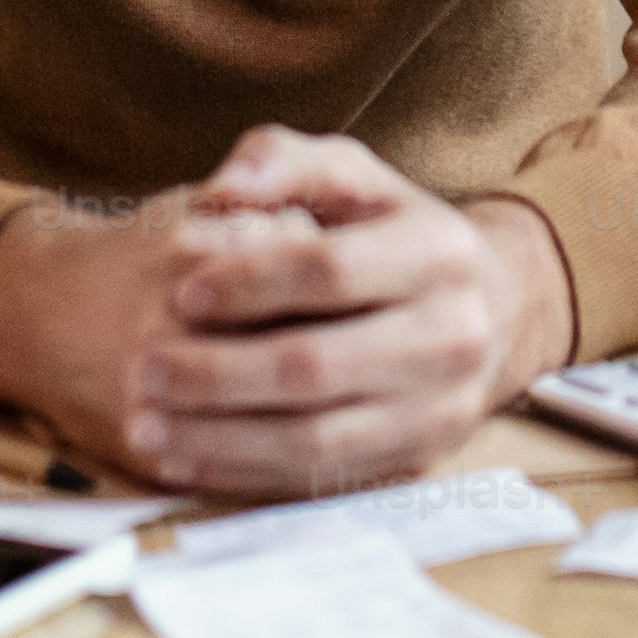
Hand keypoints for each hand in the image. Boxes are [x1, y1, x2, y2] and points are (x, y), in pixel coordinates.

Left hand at [0, 129, 572, 498]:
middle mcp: (451, 334)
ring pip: (317, 438)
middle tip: (145, 366)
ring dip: (221, 438)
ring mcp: (439, 407)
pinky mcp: (417, 459)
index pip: (330, 270)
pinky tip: (187, 460)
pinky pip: (323, 478)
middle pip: (318, 365)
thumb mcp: (355, 177)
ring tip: (149, 427)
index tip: (180, 291)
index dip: (250, 282)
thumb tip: (227, 182)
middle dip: (219, 372)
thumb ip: (287, 159)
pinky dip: (247, 473)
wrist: (492, 310)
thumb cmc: (392, 233)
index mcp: (437, 251)